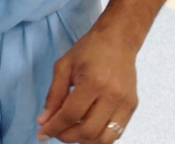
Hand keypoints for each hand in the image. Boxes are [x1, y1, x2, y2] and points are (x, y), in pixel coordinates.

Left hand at [36, 28, 138, 143]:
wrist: (118, 40)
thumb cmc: (89, 50)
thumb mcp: (63, 67)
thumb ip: (53, 95)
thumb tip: (43, 121)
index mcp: (93, 82)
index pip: (71, 115)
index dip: (54, 128)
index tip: (41, 134)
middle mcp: (112, 95)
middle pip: (88, 131)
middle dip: (67, 137)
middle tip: (56, 131)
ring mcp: (125, 103)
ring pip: (104, 139)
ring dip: (84, 140)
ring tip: (71, 131)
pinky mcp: (132, 107)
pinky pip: (116, 133)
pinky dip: (98, 137)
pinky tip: (86, 127)